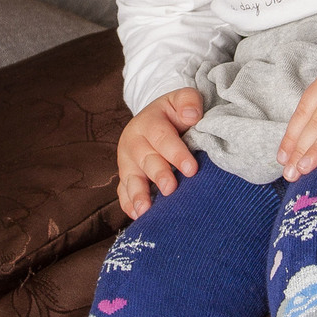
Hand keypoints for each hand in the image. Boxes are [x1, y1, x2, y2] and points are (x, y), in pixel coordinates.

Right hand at [117, 88, 202, 218]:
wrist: (156, 121)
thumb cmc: (174, 115)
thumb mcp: (181, 100)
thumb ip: (188, 101)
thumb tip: (192, 115)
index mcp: (149, 122)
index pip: (162, 137)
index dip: (176, 153)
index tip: (191, 169)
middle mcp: (134, 143)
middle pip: (146, 160)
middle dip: (158, 175)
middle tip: (170, 189)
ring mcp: (127, 163)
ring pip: (131, 179)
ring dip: (138, 195)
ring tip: (146, 210)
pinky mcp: (125, 178)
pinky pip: (123, 193)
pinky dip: (129, 205)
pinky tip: (137, 216)